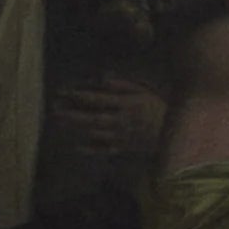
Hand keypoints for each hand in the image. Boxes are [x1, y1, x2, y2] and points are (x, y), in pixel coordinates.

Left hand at [52, 78, 166, 168]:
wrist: (175, 134)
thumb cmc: (158, 108)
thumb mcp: (143, 91)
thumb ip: (122, 85)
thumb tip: (102, 79)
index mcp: (126, 105)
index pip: (99, 100)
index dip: (80, 96)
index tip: (64, 91)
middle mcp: (121, 122)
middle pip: (92, 118)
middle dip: (71, 113)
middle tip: (54, 109)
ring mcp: (122, 137)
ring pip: (94, 133)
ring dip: (75, 128)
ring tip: (59, 122)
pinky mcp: (124, 148)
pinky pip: (105, 149)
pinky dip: (90, 148)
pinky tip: (76, 145)